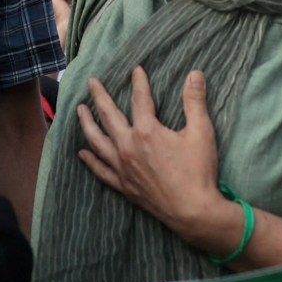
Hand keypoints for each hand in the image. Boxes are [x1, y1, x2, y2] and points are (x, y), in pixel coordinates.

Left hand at [77, 68, 226, 245]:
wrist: (193, 212)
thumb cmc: (198, 171)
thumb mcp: (201, 132)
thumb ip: (195, 101)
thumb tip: (195, 74)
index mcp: (146, 131)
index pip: (139, 99)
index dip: (139, 82)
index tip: (136, 70)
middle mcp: (128, 147)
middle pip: (109, 116)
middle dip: (100, 97)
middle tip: (92, 83)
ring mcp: (123, 167)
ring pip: (97, 141)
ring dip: (87, 124)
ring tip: (79, 111)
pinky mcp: (123, 185)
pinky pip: (101, 170)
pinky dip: (90, 160)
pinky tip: (82, 153)